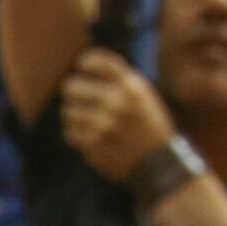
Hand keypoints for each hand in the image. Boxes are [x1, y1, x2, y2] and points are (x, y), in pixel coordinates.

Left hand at [57, 50, 175, 184]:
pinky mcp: (95, 144)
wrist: (159, 163)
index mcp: (131, 87)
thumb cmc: (148, 127)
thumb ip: (120, 82)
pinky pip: (70, 133)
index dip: (86, 62)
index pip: (100, 62)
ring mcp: (104, 124)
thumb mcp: (143, 97)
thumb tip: (85, 67)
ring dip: (74, 117)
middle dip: (73, 93)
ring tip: (87, 122)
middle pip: (71, 87)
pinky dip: (76, 135)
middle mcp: (117, 102)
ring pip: (67, 112)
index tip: (82, 66)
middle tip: (78, 99)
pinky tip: (88, 137)